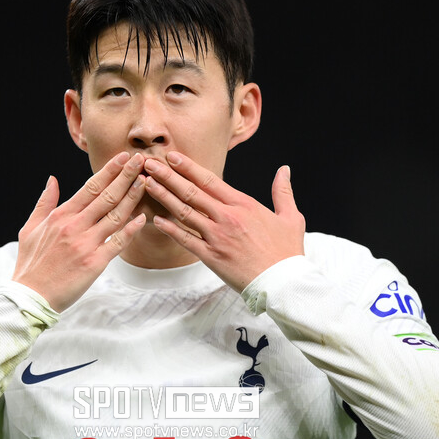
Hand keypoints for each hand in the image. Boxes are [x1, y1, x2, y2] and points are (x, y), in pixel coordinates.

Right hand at [12, 152, 146, 311]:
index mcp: (60, 216)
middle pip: (106, 196)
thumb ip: (44, 202)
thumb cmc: (30, 264)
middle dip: (126, 176)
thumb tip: (52, 179)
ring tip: (146, 183)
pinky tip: (142, 218)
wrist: (30, 296)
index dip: (109, 171)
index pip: (90, 187)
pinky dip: (131, 230)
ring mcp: (85, 244)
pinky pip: (118, 243)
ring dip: (133, 198)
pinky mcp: (94, 263)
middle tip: (141, 161)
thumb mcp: (30, 228)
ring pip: (115, 216)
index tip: (123, 158)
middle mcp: (74, 226)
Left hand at [143, 152, 304, 291]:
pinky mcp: (211, 256)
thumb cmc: (287, 252)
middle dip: (168, 176)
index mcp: (244, 205)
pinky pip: (185, 240)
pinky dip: (170, 229)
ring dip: (163, 197)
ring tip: (147, 184)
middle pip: (191, 192)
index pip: (210, 180)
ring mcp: (217, 237)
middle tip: (149, 163)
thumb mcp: (291, 217)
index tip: (172, 156)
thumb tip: (284, 170)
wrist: (284, 282)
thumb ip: (283, 192)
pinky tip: (156, 220)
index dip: (188, 167)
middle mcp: (227, 217)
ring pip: (184, 212)